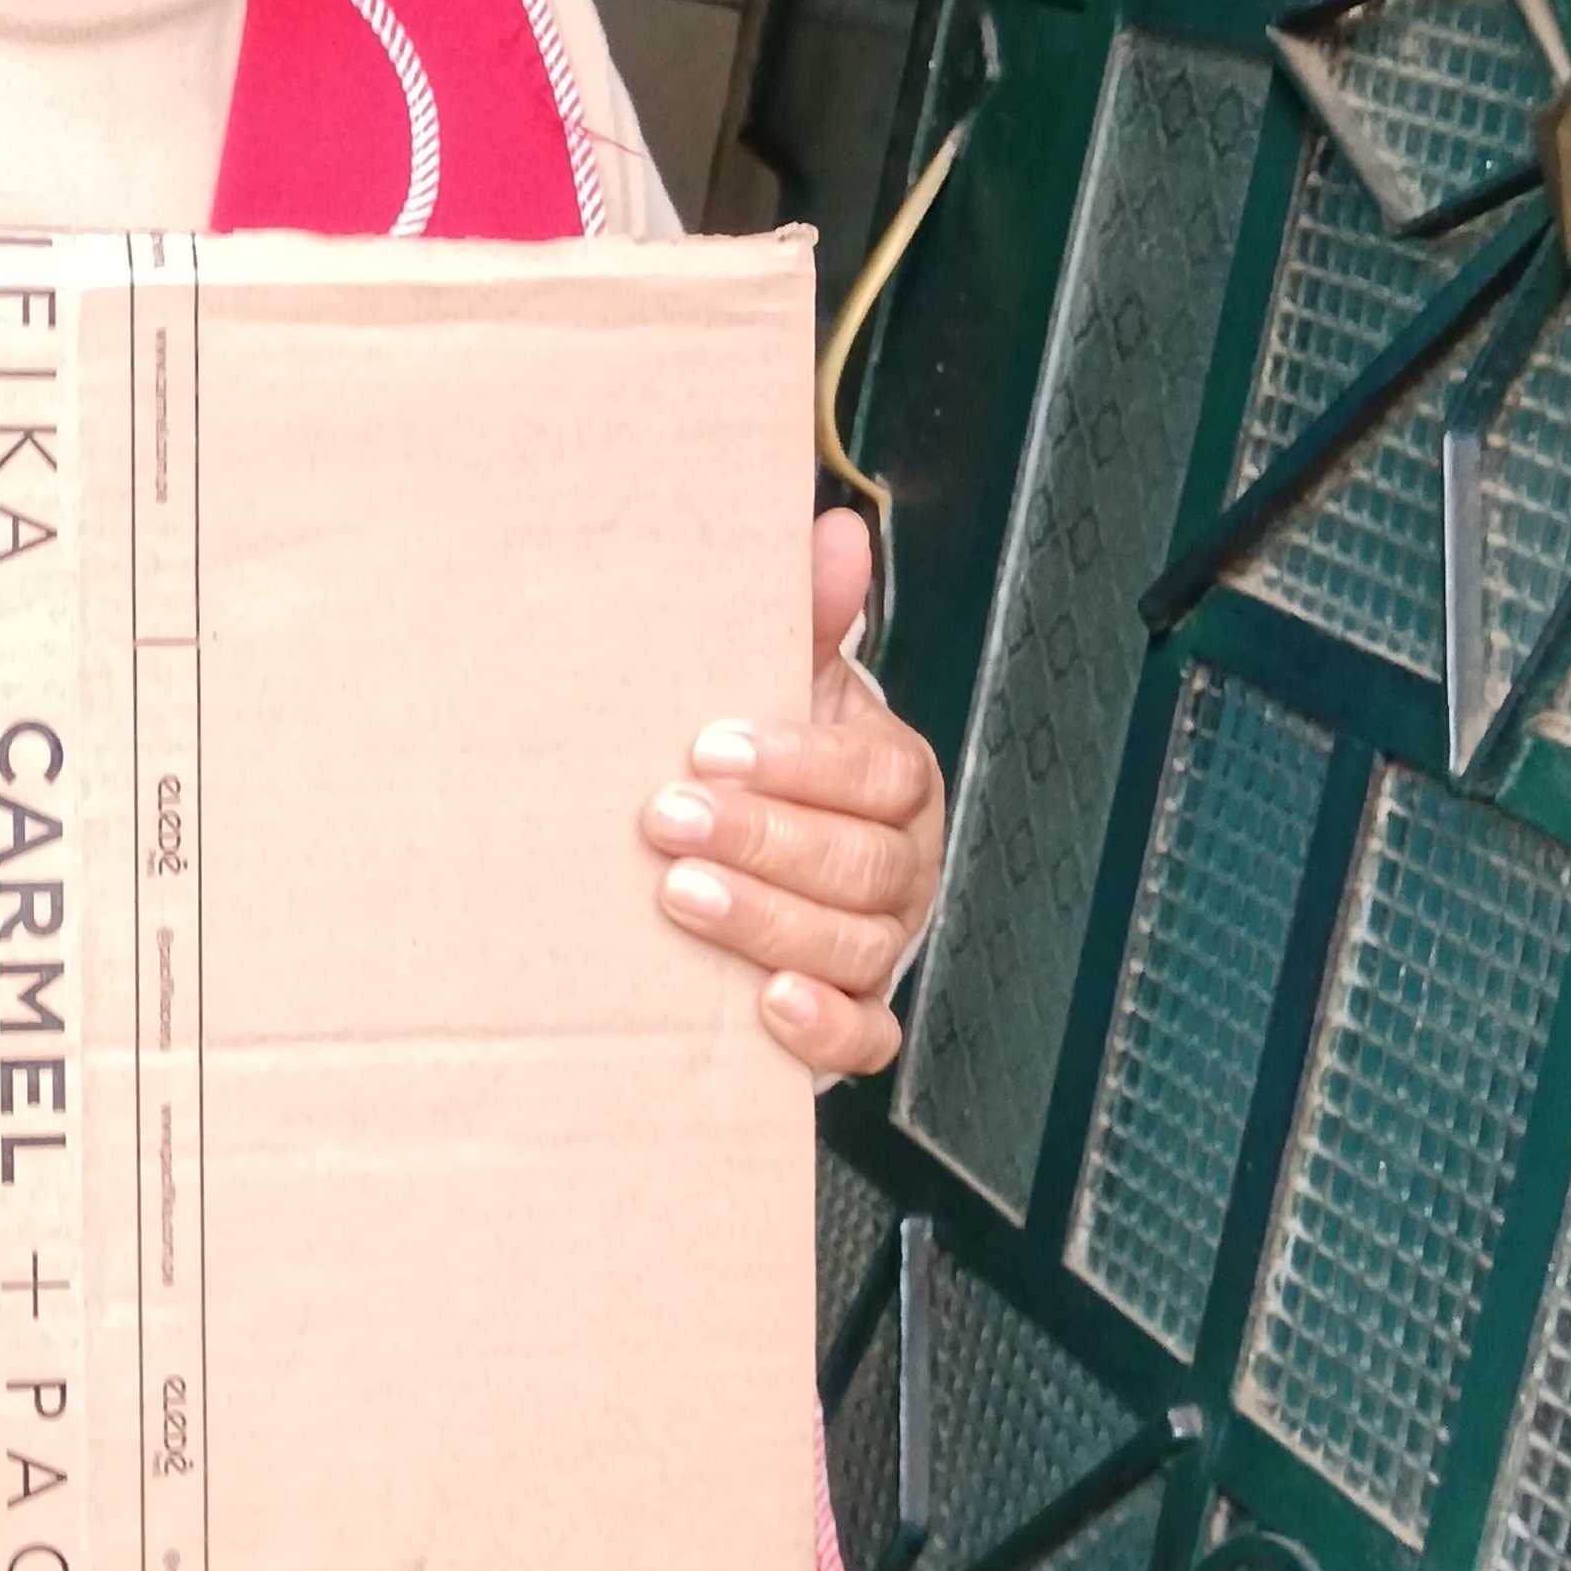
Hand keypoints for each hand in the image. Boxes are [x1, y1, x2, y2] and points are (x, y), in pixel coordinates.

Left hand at [639, 509, 945, 1082]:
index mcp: (894, 782)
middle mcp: (902, 866)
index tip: (712, 747)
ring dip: (770, 922)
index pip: (880, 773)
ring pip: (857, 945)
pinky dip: (827, 1027)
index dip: (804, 762)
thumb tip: (835, 532)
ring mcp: (882, 947)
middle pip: (865, 863)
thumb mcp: (781, 688)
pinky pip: (868, 1037)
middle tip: (668, 821)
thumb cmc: (768, 770)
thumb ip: (808, 619)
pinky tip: (770, 1004)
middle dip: (767, 841)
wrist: (746, 865)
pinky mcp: (852, 1018)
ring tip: (683, 897)